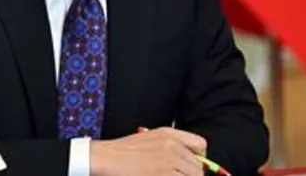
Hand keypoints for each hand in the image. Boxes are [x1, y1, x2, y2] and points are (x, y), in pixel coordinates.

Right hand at [90, 127, 206, 175]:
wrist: (105, 158)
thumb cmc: (122, 152)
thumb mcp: (149, 139)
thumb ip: (170, 146)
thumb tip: (188, 162)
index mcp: (169, 134)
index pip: (200, 145)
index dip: (200, 160)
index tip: (193, 169)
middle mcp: (172, 146)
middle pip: (197, 168)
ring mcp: (169, 162)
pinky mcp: (164, 174)